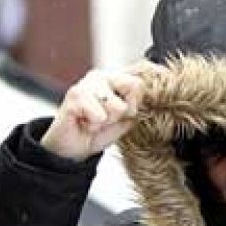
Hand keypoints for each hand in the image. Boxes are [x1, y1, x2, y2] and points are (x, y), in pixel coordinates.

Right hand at [39, 61, 163, 161]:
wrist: (72, 148)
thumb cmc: (98, 132)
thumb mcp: (125, 120)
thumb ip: (136, 107)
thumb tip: (152, 99)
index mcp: (113, 79)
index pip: (138, 83)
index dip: (135, 103)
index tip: (122, 113)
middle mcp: (99, 77)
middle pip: (131, 89)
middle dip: (121, 113)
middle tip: (106, 118)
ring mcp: (85, 84)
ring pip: (116, 106)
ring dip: (106, 121)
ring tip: (94, 121)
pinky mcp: (74, 96)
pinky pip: (99, 115)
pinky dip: (93, 125)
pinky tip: (84, 123)